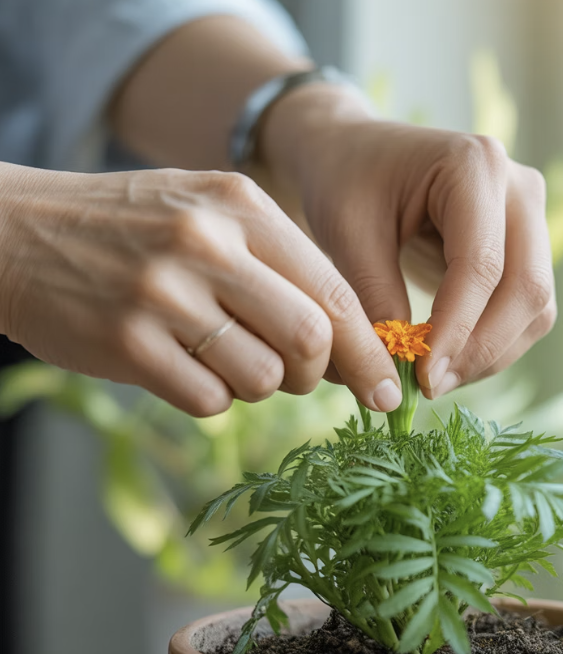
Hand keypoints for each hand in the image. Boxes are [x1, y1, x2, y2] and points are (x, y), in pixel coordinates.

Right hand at [0, 164, 401, 415]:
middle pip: (311, 338)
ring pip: (262, 377)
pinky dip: (211, 397)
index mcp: (241, 206)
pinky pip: (209, 401)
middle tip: (296, 374)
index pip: (334, 291)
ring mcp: (163, 294)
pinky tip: (183, 366)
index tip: (387, 389)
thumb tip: (348, 341)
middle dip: (317, 373)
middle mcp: (206, 244)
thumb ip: (282, 266)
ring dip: (258, 385)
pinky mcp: (126, 343)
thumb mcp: (211, 214)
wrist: (14, 232)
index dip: (368, 350)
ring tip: (225, 359)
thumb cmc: (132, 228)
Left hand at [261, 87, 554, 398]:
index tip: (422, 377)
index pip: (481, 265)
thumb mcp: (347, 234)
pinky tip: (450, 361)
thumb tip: (399, 375)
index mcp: (474, 165)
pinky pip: (526, 309)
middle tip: (430, 386)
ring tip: (435, 379)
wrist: (355, 154)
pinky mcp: (525, 246)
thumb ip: (375, 300)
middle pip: (527, 289)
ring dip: (491, 354)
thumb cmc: (345, 183)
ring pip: (535, 307)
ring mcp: (529, 217)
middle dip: (480, 350)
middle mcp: (518, 188)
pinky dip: (494, 344)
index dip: (456, 330)